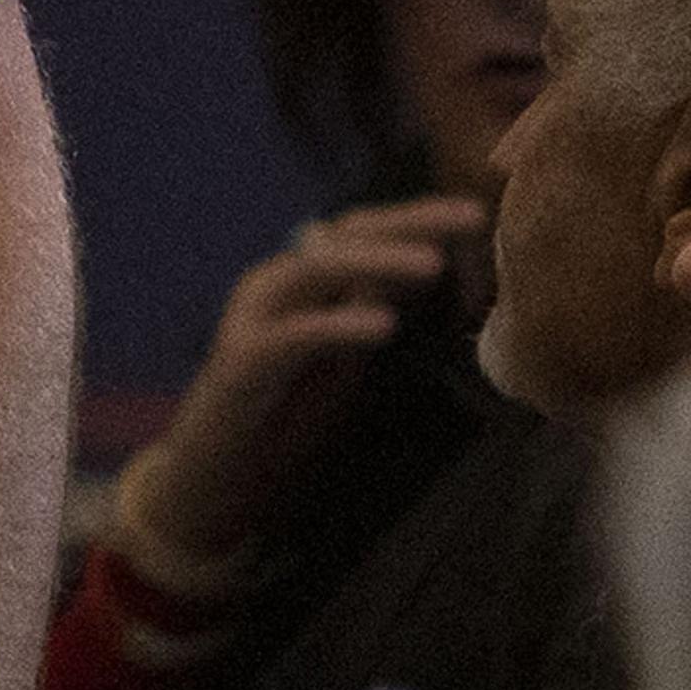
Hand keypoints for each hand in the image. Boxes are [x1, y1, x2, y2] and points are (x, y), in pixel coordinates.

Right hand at [114, 196, 489, 581]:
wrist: (214, 475)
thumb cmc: (284, 416)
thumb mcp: (343, 354)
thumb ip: (371, 306)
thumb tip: (431, 266)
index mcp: (299, 280)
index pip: (361, 231)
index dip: (418, 218)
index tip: (475, 215)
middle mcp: (274, 285)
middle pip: (343, 235)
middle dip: (410, 223)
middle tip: (472, 217)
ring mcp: (253, 318)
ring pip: (315, 270)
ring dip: (376, 262)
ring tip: (432, 264)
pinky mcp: (242, 361)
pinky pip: (295, 335)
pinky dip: (339, 325)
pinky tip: (383, 325)